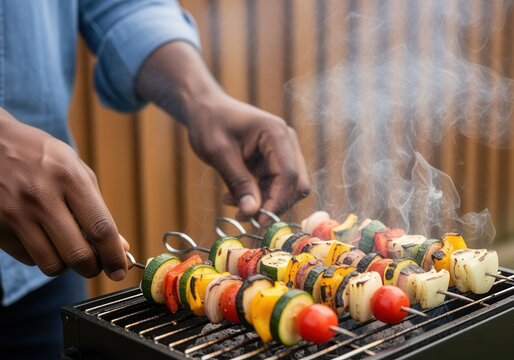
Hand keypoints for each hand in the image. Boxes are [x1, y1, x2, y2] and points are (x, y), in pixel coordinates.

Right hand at [0, 108, 128, 279]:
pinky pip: (29, 259)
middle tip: (96, 265)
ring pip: (52, 265)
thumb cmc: (42, 157)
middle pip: (78, 255)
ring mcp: (15, 214)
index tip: (120, 270)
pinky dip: (42, 256)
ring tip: (68, 247)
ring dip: (66, 265)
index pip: (100, 229)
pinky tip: (43, 238)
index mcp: (70, 178)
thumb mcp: (76, 171)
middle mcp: (42, 197)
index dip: (114, 256)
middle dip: (93, 268)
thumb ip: (98, 209)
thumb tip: (120, 247)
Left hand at [135, 42, 309, 222]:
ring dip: (264, 202)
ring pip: (286, 188)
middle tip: (245, 216)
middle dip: (273, 204)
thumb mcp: (219, 153)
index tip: (258, 221)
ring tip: (232, 202)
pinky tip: (234, 196)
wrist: (205, 108)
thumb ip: (238, 182)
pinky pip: (274, 186)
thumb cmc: (210, 123)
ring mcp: (283, 151)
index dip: (276, 202)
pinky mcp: (274, 161)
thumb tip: (252, 212)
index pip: (289, 175)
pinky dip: (258, 196)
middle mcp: (286, 142)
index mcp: (276, 134)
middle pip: (295, 184)